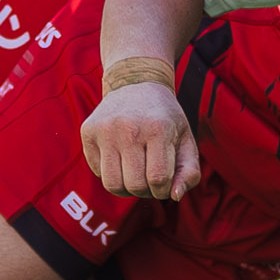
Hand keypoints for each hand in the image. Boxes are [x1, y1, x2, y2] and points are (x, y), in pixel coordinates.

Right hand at [81, 80, 200, 199]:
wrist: (136, 83)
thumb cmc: (165, 119)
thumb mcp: (186, 140)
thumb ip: (190, 172)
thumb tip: (175, 196)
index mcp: (158, 129)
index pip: (158, 179)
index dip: (163, 190)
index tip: (165, 182)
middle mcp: (129, 128)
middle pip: (134, 185)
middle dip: (145, 191)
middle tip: (149, 179)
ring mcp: (105, 129)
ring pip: (112, 184)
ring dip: (126, 188)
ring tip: (135, 176)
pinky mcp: (88, 132)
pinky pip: (98, 172)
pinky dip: (111, 173)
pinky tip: (120, 159)